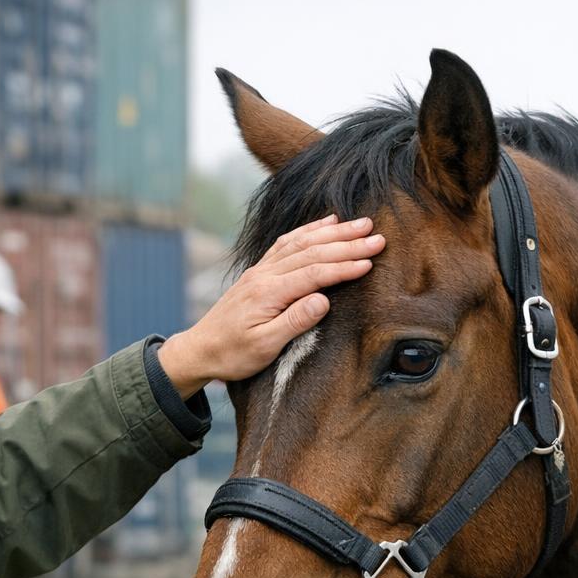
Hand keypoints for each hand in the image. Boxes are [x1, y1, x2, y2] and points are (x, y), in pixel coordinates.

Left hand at [158, 215, 384, 397]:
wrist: (201, 350)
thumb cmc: (233, 354)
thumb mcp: (264, 346)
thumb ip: (294, 322)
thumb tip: (323, 300)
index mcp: (268, 293)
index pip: (314, 274)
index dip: (343, 266)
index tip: (370, 262)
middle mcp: (265, 275)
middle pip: (312, 252)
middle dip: (347, 243)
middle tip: (377, 237)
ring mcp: (261, 270)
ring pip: (301, 243)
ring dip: (333, 232)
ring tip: (360, 224)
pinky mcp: (259, 272)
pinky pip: (287, 243)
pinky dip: (309, 230)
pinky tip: (325, 223)